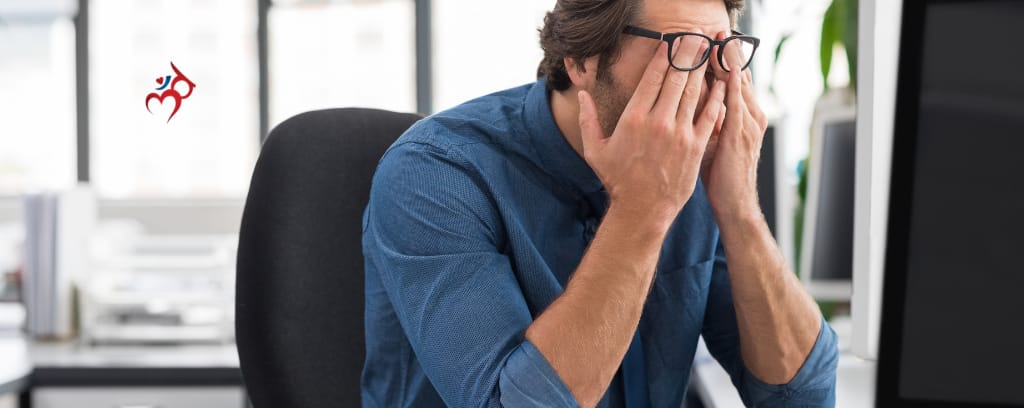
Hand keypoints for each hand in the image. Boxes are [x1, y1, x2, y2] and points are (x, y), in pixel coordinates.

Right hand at [578, 38, 726, 224]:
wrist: (642, 209)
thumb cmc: (618, 180)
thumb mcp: (595, 150)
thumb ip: (588, 120)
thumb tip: (582, 95)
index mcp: (634, 119)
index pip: (652, 78)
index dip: (663, 57)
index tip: (669, 44)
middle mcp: (658, 122)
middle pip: (676, 79)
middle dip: (686, 55)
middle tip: (694, 38)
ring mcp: (679, 134)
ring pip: (694, 93)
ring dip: (702, 70)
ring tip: (707, 53)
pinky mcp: (695, 147)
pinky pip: (709, 116)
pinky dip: (716, 98)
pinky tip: (721, 84)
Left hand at [701, 31, 768, 218]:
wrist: (735, 205)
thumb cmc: (722, 176)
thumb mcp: (715, 142)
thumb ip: (709, 120)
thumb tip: (694, 102)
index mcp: (744, 117)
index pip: (734, 81)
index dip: (725, 60)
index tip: (713, 41)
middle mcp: (750, 116)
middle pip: (739, 77)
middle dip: (729, 54)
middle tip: (718, 32)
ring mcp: (748, 125)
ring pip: (739, 85)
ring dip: (730, 62)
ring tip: (722, 41)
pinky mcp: (741, 135)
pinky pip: (735, 104)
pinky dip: (730, 85)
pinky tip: (725, 70)